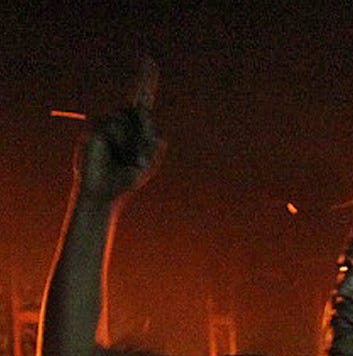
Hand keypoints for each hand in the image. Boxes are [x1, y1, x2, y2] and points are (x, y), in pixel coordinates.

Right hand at [75, 61, 161, 201]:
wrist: (103, 191)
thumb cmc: (126, 178)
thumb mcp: (146, 161)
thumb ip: (150, 138)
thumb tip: (143, 111)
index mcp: (137, 128)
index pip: (142, 101)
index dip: (145, 80)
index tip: (148, 60)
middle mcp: (122, 121)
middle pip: (139, 109)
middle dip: (144, 123)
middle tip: (142, 149)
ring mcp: (108, 123)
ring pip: (127, 119)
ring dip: (135, 142)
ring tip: (127, 160)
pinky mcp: (96, 127)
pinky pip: (114, 127)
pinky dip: (120, 142)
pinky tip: (114, 153)